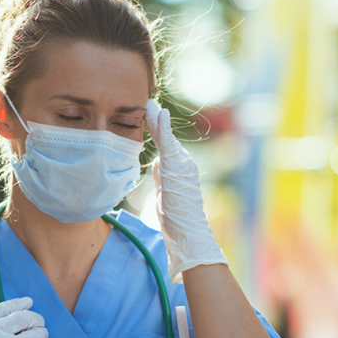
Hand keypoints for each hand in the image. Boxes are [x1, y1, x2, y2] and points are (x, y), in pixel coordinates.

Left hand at [145, 99, 227, 282]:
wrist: (189, 234)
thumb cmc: (177, 223)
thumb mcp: (164, 196)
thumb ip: (161, 179)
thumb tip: (156, 166)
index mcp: (179, 170)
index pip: (166, 146)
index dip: (157, 131)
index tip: (149, 117)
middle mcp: (184, 163)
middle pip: (165, 138)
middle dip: (156, 121)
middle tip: (148, 104)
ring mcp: (182, 164)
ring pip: (165, 138)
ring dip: (156, 120)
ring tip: (149, 104)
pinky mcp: (177, 168)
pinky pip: (168, 144)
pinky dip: (163, 127)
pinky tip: (159, 113)